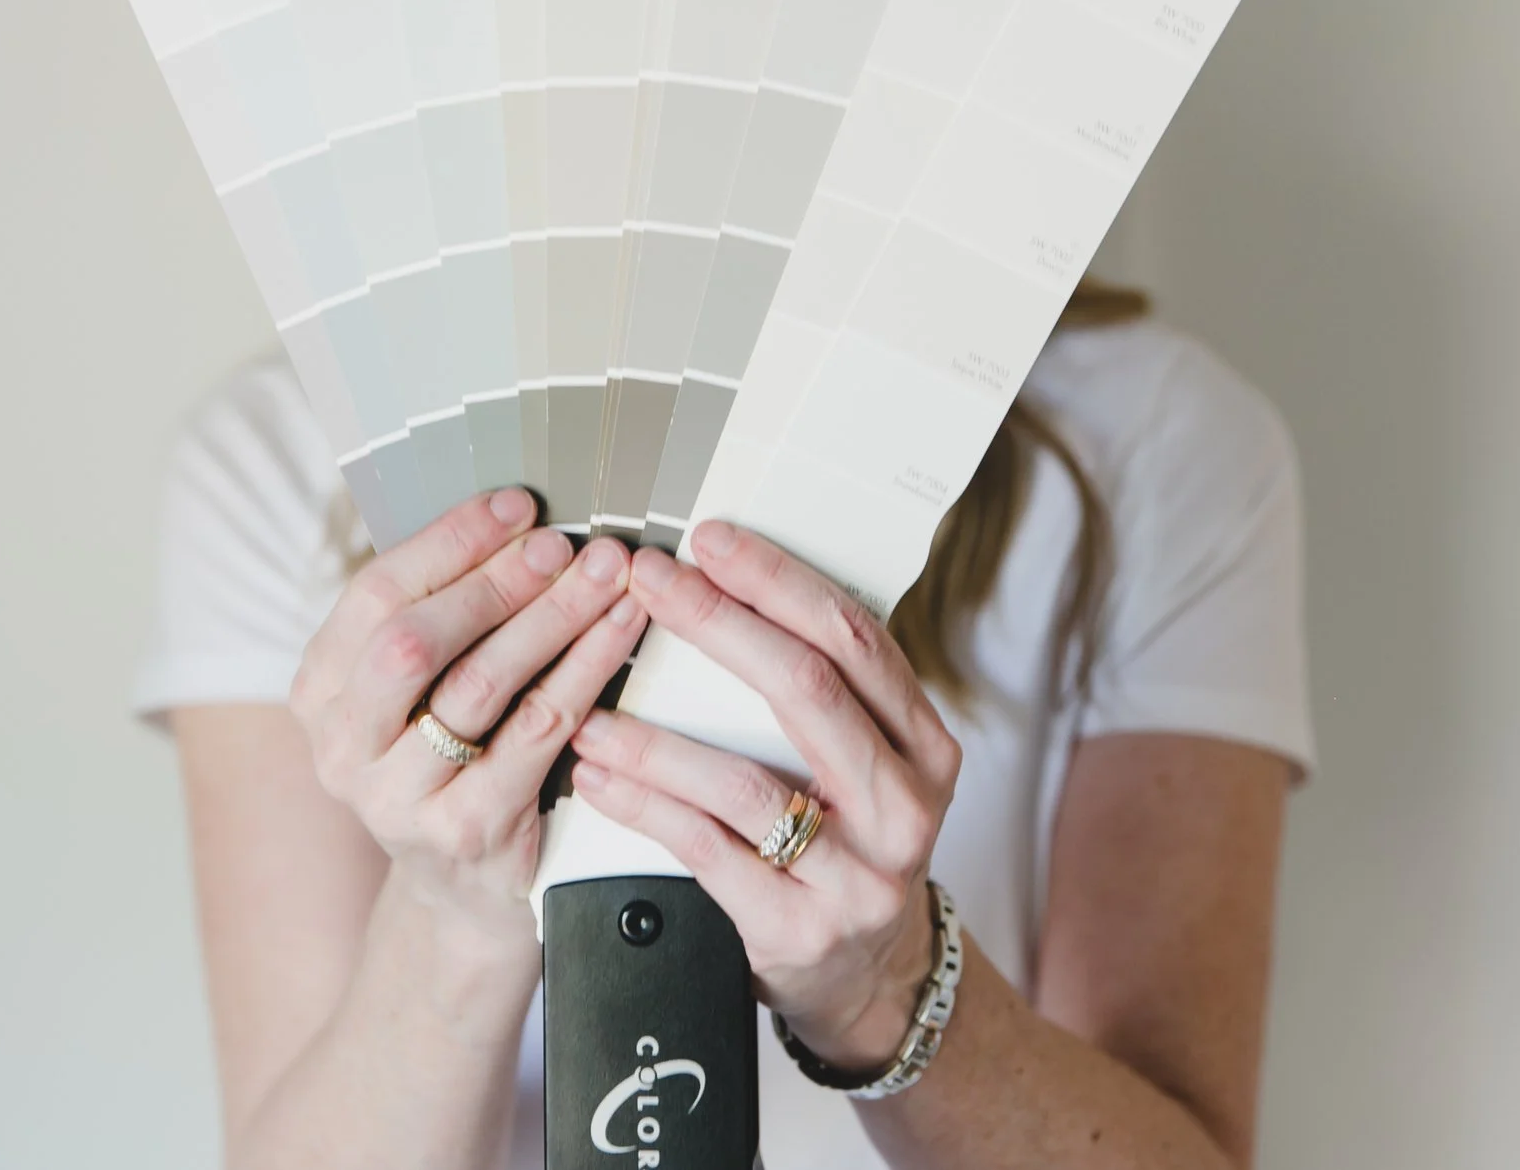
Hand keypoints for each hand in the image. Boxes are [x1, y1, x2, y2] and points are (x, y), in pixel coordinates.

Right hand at [288, 489, 643, 940]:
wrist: (467, 890)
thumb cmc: (455, 760)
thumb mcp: (420, 692)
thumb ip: (443, 617)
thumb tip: (521, 520)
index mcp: (321, 690)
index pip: (376, 593)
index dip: (450, 541)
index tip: (518, 506)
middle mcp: (344, 747)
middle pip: (414, 639)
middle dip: (497, 580)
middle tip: (566, 544)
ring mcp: (397, 797)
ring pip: (479, 684)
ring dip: (552, 617)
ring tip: (607, 574)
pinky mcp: (463, 830)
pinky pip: (534, 732)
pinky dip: (585, 669)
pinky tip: (621, 631)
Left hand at [565, 520, 961, 1074]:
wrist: (867, 978)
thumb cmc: (849, 846)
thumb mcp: (867, 767)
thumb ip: (826, 695)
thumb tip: (727, 584)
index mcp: (925, 747)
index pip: (855, 639)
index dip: (778, 582)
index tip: (711, 541)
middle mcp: (903, 807)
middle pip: (806, 690)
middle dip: (717, 624)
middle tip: (650, 583)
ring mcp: (856, 875)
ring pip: (746, 782)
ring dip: (656, 738)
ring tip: (593, 706)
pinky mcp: (798, 928)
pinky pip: (706, 850)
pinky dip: (644, 806)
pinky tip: (601, 777)